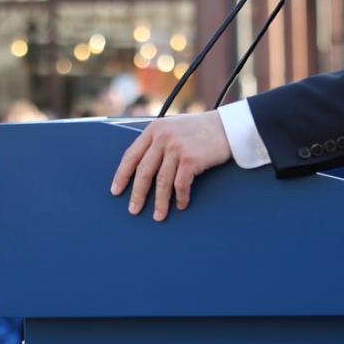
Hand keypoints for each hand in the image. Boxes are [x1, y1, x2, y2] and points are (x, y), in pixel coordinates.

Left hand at [110, 111, 231, 220]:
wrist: (227, 127)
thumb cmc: (201, 130)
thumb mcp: (173, 128)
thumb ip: (158, 142)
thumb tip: (143, 167)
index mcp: (154, 130)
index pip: (131, 155)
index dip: (122, 175)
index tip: (116, 190)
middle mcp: (162, 137)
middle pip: (144, 171)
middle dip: (137, 194)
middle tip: (133, 209)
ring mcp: (176, 148)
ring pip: (161, 181)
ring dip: (160, 202)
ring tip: (158, 215)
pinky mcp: (190, 158)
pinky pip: (180, 184)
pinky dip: (180, 197)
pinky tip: (180, 204)